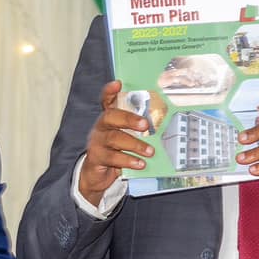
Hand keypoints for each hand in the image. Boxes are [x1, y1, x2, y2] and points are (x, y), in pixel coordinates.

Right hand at [77, 81, 154, 202]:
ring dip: (134, 144)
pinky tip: (140, 163)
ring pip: (113, 138)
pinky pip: (112, 158)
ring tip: (150, 151)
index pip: (106, 100)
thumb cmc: (116, 151)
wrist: (97, 174)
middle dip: (129, 119)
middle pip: (111, 116)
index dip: (110, 91)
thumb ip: (138, 129)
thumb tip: (162, 125)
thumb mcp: (126, 137)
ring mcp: (96, 142)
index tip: (118, 83)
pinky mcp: (96, 158)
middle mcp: (101, 127)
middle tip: (145, 125)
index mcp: (109, 118)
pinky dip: (128, 160)